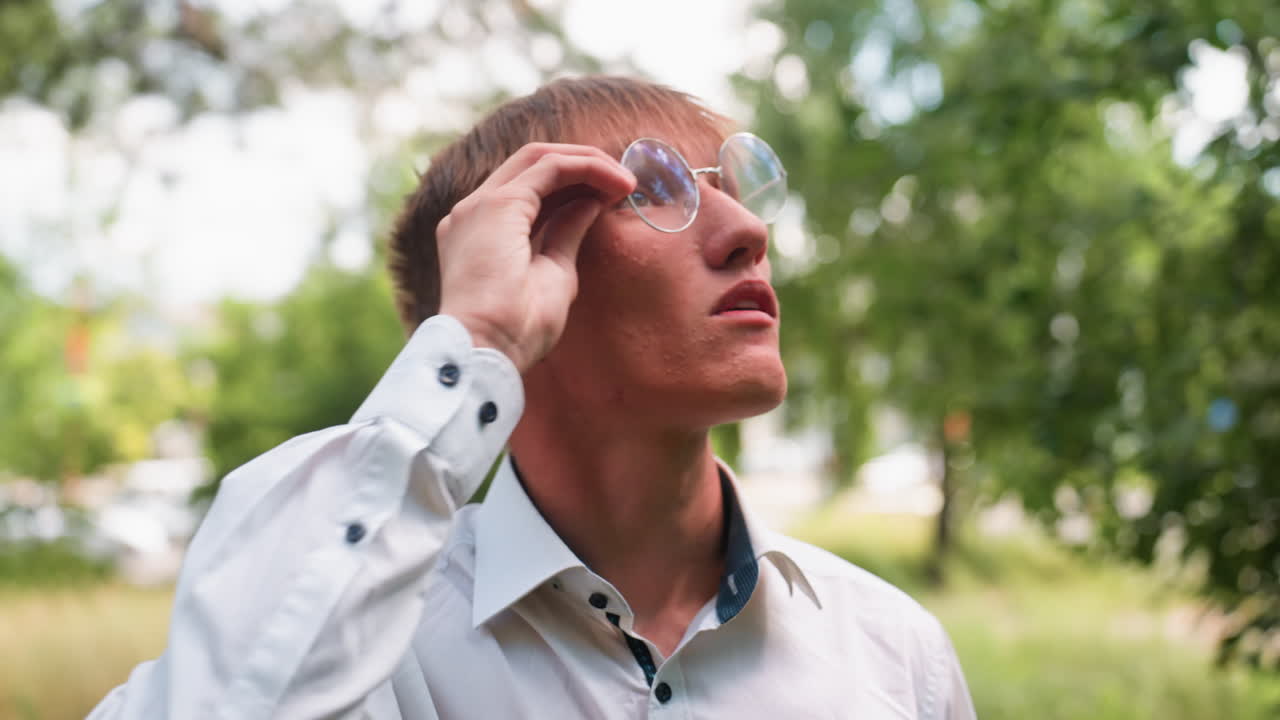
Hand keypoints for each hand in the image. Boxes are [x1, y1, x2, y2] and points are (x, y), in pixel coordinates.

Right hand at [436, 143, 635, 372]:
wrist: (487, 351)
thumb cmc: (516, 330)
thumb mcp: (552, 273)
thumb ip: (565, 235)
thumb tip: (589, 205)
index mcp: (479, 231)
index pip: (528, 189)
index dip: (572, 185)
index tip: (610, 197)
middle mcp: (473, 210)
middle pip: (531, 165)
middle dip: (582, 166)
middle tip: (623, 182)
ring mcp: (481, 203)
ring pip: (540, 158)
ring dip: (588, 163)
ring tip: (626, 182)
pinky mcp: (499, 203)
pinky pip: (550, 167)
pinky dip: (587, 168)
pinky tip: (617, 184)